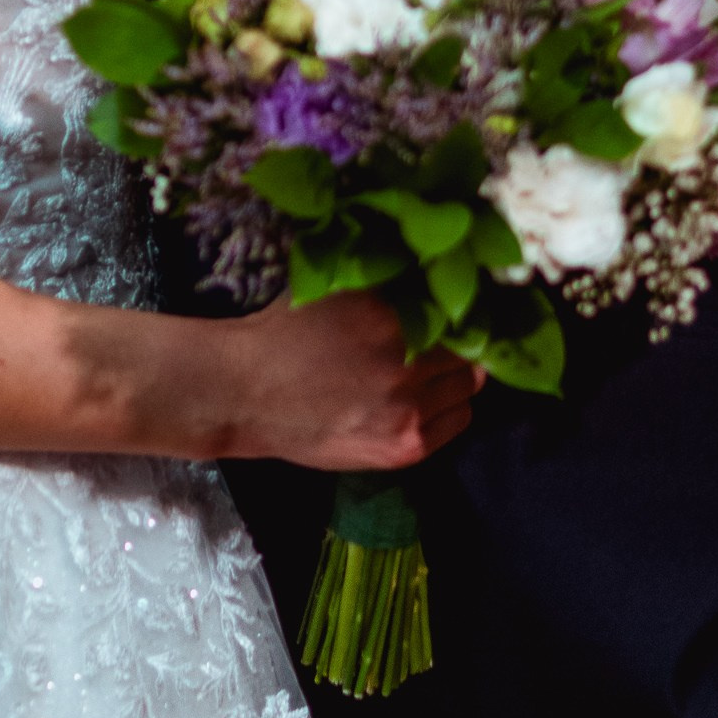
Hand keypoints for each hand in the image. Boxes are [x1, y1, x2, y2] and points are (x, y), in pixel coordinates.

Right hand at [224, 289, 480, 470]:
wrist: (247, 394)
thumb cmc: (285, 332)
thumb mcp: (338, 288)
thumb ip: (390, 283)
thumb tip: (436, 271)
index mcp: (392, 315)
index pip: (461, 311)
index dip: (456, 311)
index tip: (449, 313)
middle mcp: (409, 363)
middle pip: (470, 351)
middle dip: (457, 346)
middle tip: (439, 345)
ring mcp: (409, 410)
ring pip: (468, 388)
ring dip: (454, 379)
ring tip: (428, 376)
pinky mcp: (405, 446)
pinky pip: (457, 422)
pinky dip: (446, 410)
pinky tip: (421, 403)